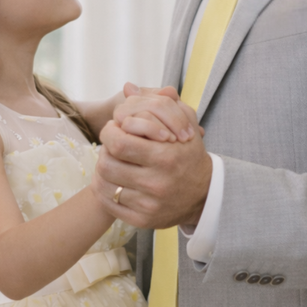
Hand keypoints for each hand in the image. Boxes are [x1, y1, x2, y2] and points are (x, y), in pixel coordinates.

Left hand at [93, 92, 211, 227]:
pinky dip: (105, 190)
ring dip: (102, 169)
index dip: (110, 131)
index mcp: (166, 156)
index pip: (119, 141)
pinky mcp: (143, 220)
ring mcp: (149, 204)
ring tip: (111, 161)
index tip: (116, 128)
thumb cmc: (190, 154)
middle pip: (107, 164)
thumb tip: (128, 87)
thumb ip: (158, 103)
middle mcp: (157, 182)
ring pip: (105, 184)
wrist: (204, 195)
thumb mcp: (183, 124)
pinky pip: (109, 204)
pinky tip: (113, 180)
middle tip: (111, 146)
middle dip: (104, 150)